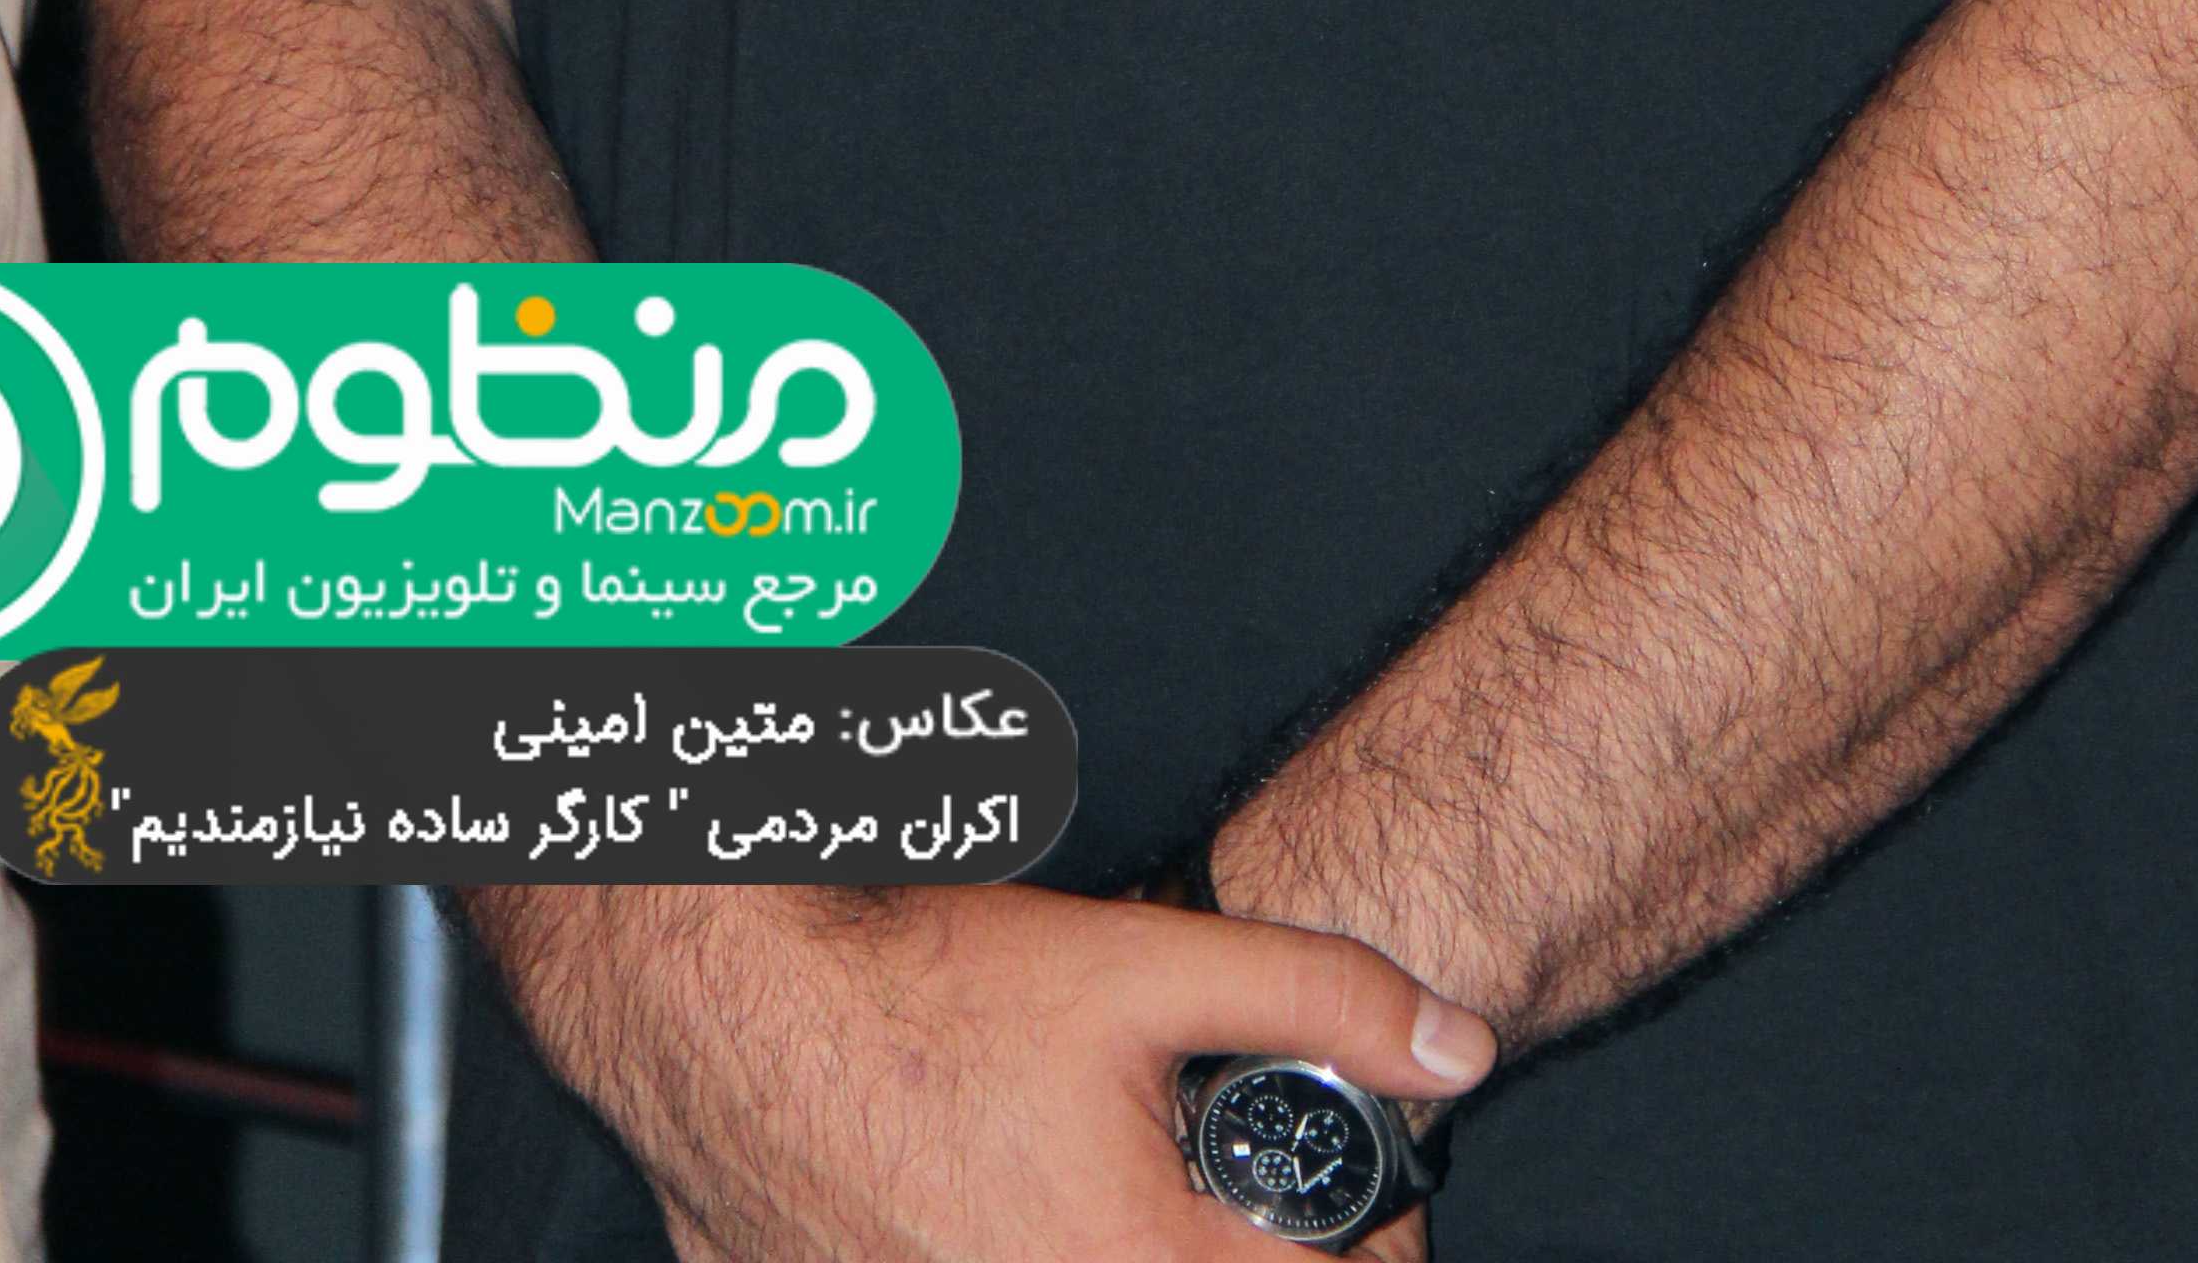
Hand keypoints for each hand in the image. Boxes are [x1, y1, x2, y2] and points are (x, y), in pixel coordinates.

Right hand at [483, 877, 1491, 1262]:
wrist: (737, 1016)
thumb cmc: (924, 993)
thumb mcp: (1144, 963)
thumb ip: (1320, 998)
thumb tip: (1459, 1049)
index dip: (1361, 1244)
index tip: (1354, 1201)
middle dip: (1248, 1250)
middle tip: (1231, 1189)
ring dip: (1137, 1250)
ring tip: (1123, 1189)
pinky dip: (1027, 1250)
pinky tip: (1016, 1204)